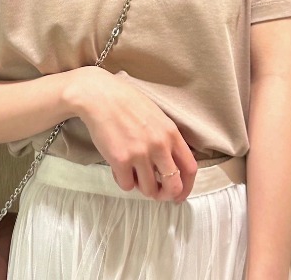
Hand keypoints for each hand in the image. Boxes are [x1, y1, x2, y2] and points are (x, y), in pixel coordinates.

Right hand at [65, 67, 197, 201]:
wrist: (99, 95)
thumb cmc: (126, 102)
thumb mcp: (157, 116)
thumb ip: (167, 138)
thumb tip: (172, 164)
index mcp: (171, 133)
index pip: (190, 168)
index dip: (186, 186)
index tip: (179, 193)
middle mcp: (159, 145)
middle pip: (173, 185)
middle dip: (166, 194)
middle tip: (157, 193)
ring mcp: (140, 154)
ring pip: (149, 190)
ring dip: (142, 187)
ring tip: (134, 174)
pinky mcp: (120, 160)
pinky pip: (126, 185)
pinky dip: (123, 181)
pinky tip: (119, 168)